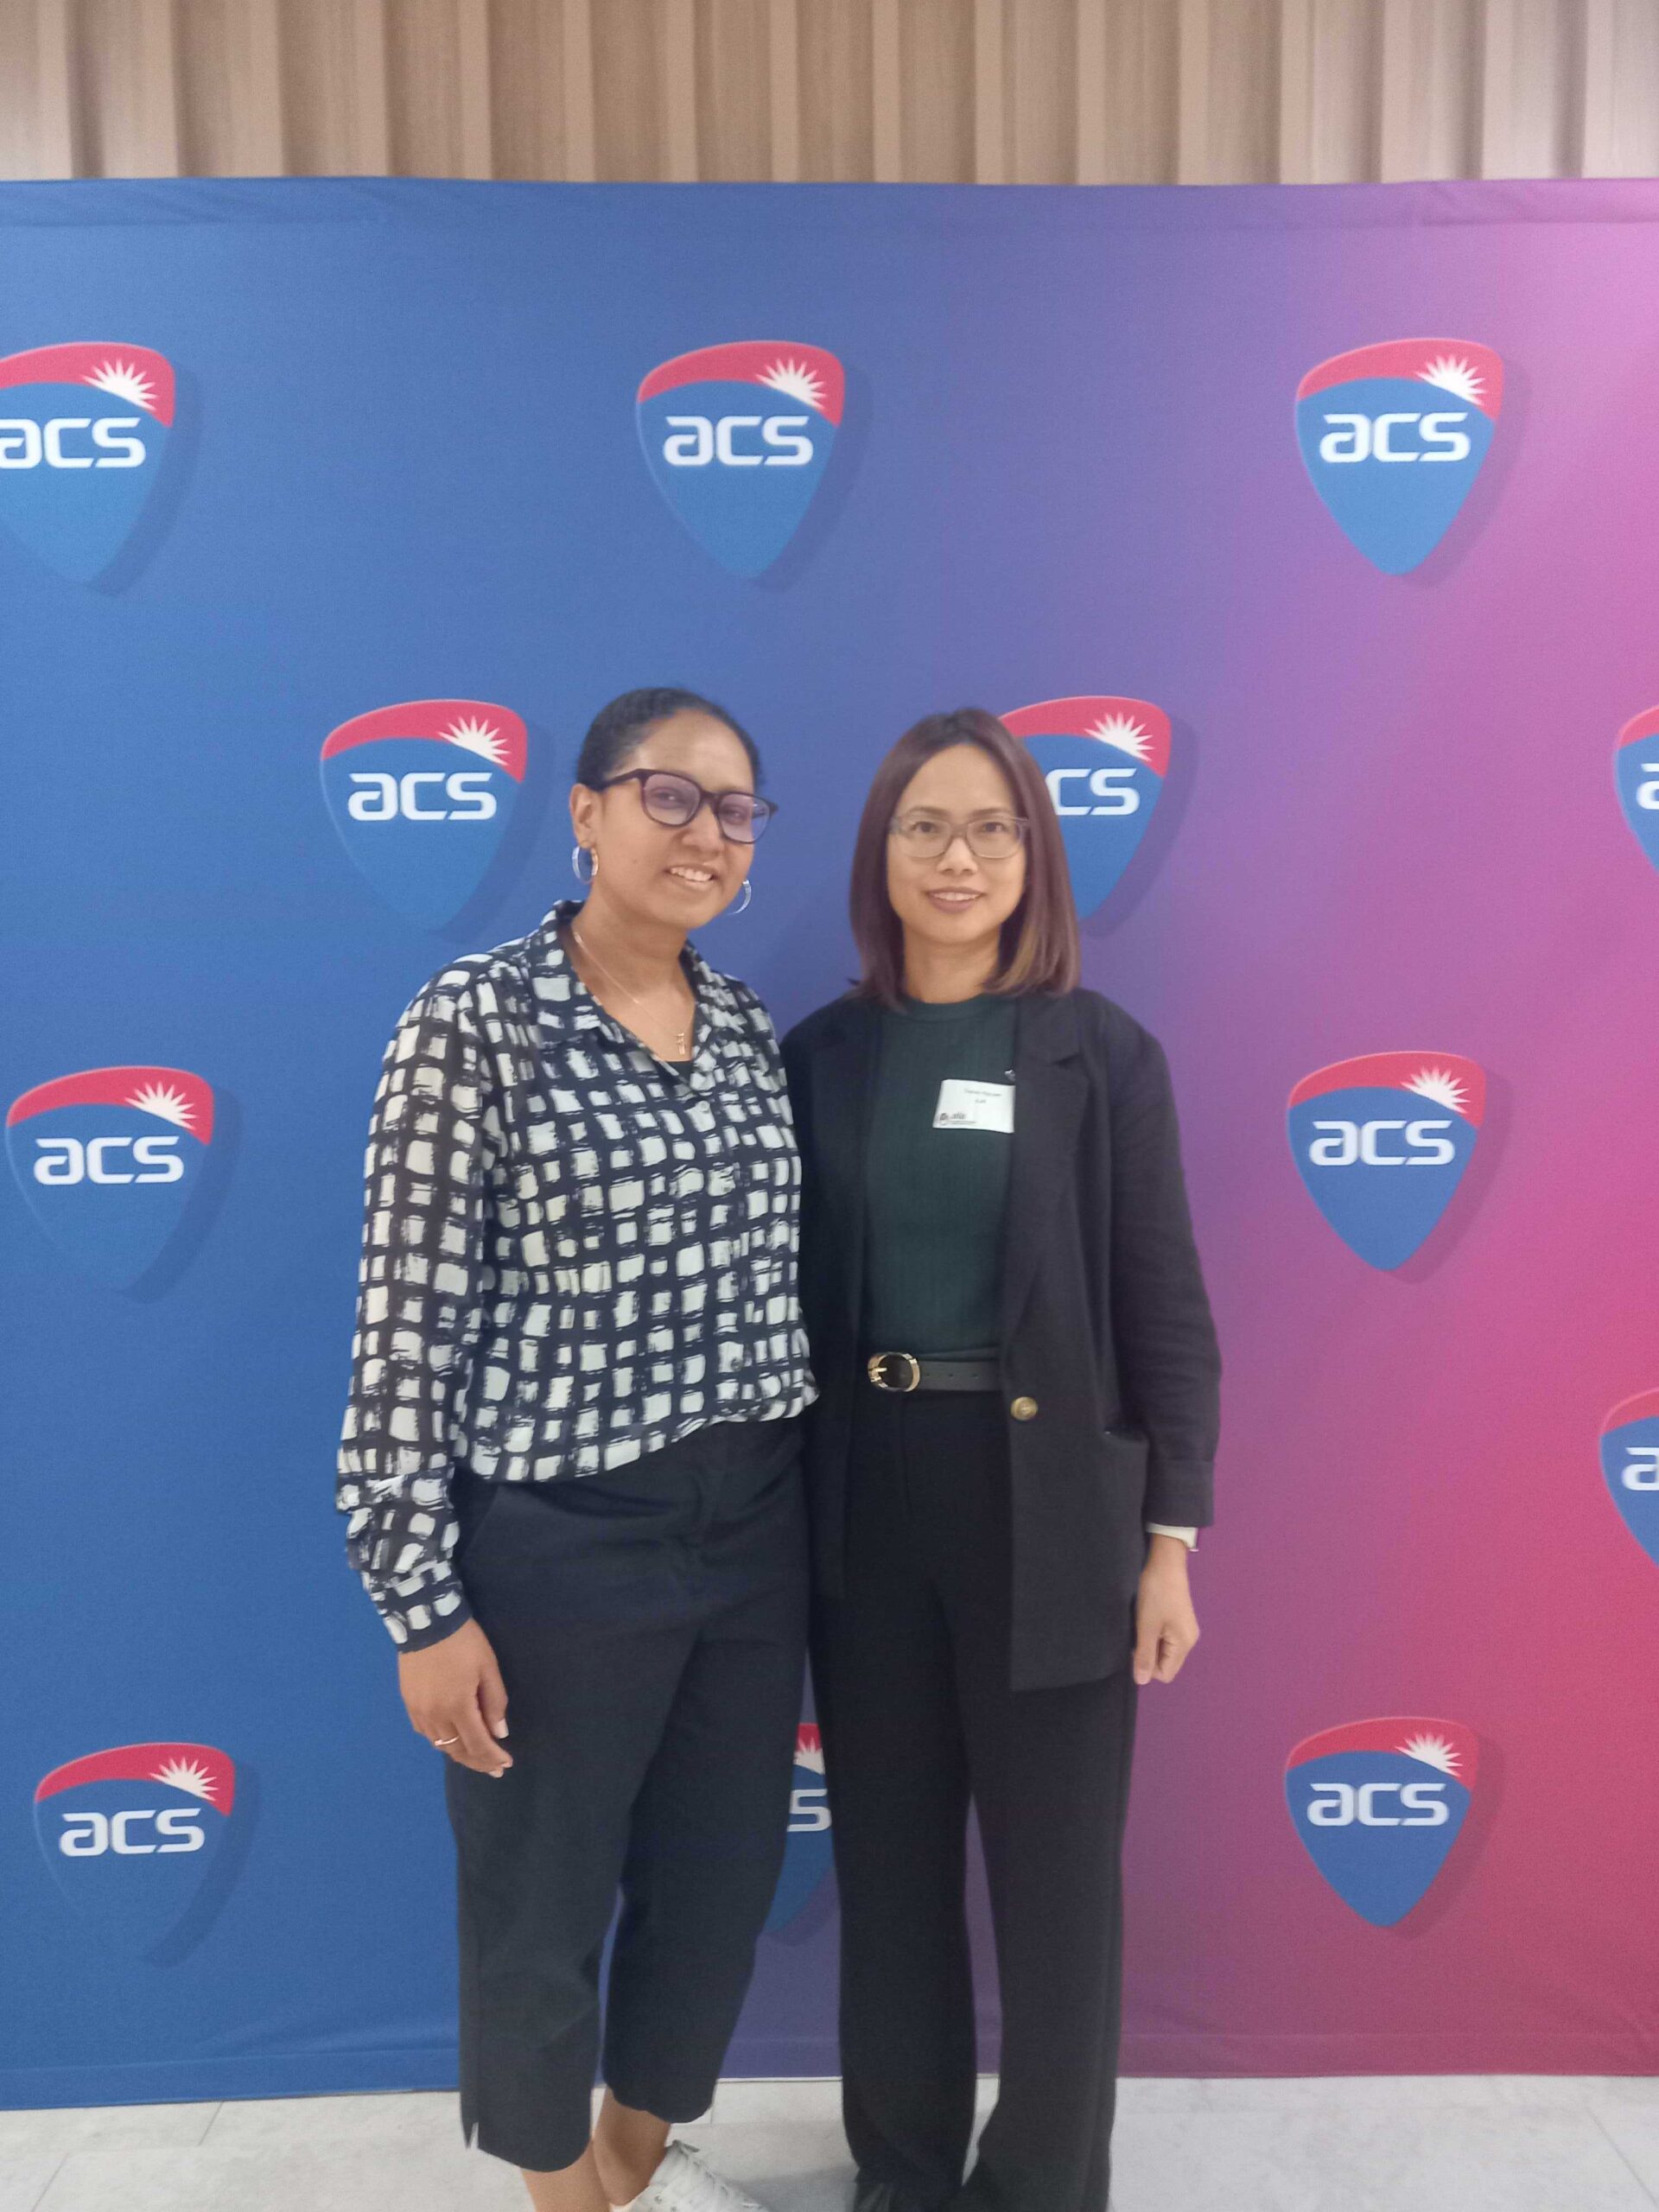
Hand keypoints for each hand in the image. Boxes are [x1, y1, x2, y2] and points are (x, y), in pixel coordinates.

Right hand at [397, 1619, 512, 1775]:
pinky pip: (426, 1732)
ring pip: (440, 1745)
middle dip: (478, 1762)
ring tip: (476, 1757)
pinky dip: (441, 1741)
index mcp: (457, 1707)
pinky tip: (451, 1740)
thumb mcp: (488, 1668)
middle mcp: (435, 1716)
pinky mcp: (408, 1704)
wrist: (425, 1621)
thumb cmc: (464, 1642)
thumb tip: (499, 1733)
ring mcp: (418, 1711)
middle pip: (457, 1751)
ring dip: (460, 1754)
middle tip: (494, 1769)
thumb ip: (494, 1703)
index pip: (477, 1744)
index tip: (506, 1764)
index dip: (492, 1757)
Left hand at [1133, 1535, 1199, 1686]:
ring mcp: (1185, 1630)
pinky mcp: (1179, 1620)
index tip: (1136, 1646)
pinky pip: (1165, 1638)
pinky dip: (1154, 1634)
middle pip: (1166, 1663)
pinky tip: (1147, 1618)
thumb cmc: (1156, 1594)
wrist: (1165, 1562)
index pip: (1165, 1674)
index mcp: (1184, 1645)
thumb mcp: (1146, 1626)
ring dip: (1150, 1643)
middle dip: (1148, 1654)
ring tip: (1142, 1624)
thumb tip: (1141, 1681)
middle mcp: (1189, 1641)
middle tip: (1138, 1633)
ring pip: (1164, 1650)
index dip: (1147, 1666)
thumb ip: (1144, 1655)